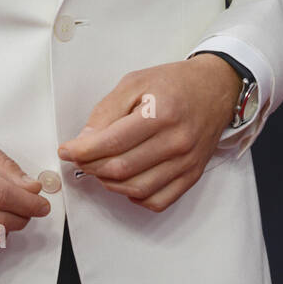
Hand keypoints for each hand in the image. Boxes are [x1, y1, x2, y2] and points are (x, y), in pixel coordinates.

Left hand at [57, 56, 241, 212]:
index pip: (112, 142)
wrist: (215, 88)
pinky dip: (136, 197)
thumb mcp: (134, 82)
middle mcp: (176, 141)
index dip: (82, 150)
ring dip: (110, 183)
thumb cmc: (174, 83)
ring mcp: (186, 162)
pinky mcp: (192, 175)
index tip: (67, 150)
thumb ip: (107, 110)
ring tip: (100, 168)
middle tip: (80, 157)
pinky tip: (126, 182)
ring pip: (137, 189)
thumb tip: (86, 139)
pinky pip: (159, 201)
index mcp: (160, 113)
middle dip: (91, 166)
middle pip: (122, 168)